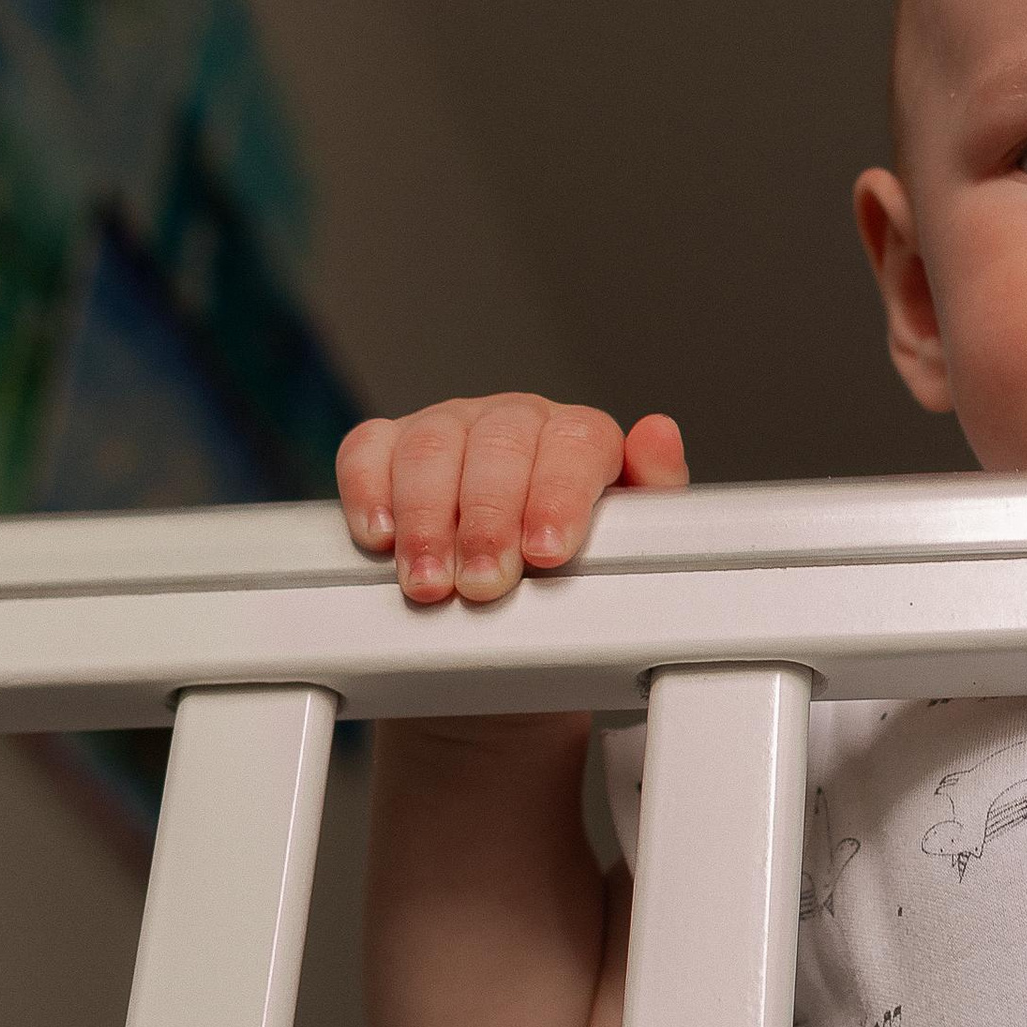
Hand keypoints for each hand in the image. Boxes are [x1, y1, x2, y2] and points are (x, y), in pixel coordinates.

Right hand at [336, 397, 688, 604]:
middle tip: (483, 585)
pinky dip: (369, 490)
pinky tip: (380, 537)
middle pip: (497, 447)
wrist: (514, 605)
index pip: (573, 443)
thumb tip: (658, 433)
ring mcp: (447, 428)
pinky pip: (367, 450)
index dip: (557, 496)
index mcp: (576, 435)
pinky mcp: (387, 448)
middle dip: (487, 522)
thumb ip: (653, 491)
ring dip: (427, 522)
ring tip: (430, 583)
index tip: (546, 553)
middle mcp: (511, 420)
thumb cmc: (574, 566)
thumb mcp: (629, 540)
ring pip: (431, 449)